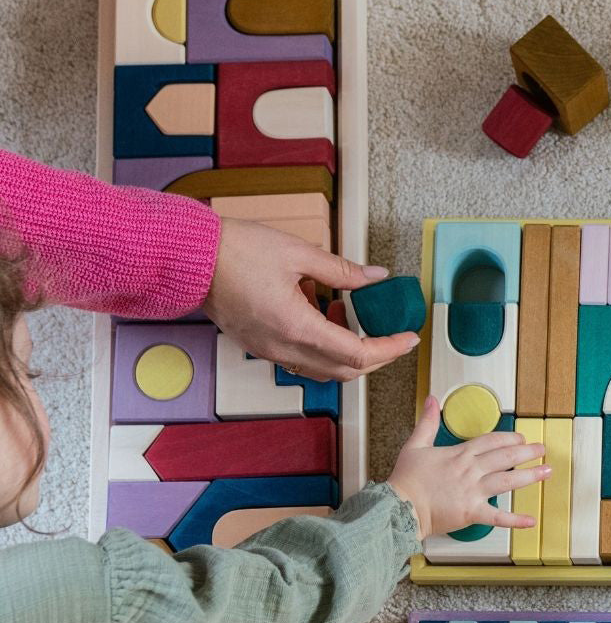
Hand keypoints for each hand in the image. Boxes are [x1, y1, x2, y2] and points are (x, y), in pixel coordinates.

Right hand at [204, 218, 419, 380]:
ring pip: (322, 370)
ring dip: (348, 355)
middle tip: (394, 338)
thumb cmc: (235, 251)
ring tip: (357, 322)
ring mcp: (269, 351)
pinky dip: (322, 348)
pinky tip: (324, 318)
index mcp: (298, 328)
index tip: (409, 339)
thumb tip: (375, 276)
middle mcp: (284, 348)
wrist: (189, 259)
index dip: (390, 349)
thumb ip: (342, 270)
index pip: (359, 355)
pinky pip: (300, 360)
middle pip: (344, 371)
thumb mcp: (297, 253)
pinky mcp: (259, 346)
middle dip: (376, 358)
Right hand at [388, 396, 549, 538]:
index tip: (521, 437)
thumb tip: (431, 400)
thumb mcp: (415, 445)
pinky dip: (515, 520)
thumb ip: (427, 422)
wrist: (400, 506)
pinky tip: (530, 520)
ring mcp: (473, 491)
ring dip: (530, 476)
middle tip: (542, 449)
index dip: (509, 438)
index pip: (491, 441)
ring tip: (547, 472)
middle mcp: (470, 471)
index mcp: (459, 454)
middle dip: (527, 452)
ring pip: (508, 481)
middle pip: (505, 457)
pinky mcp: (472, 512)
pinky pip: (498, 517)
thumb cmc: (406, 480)